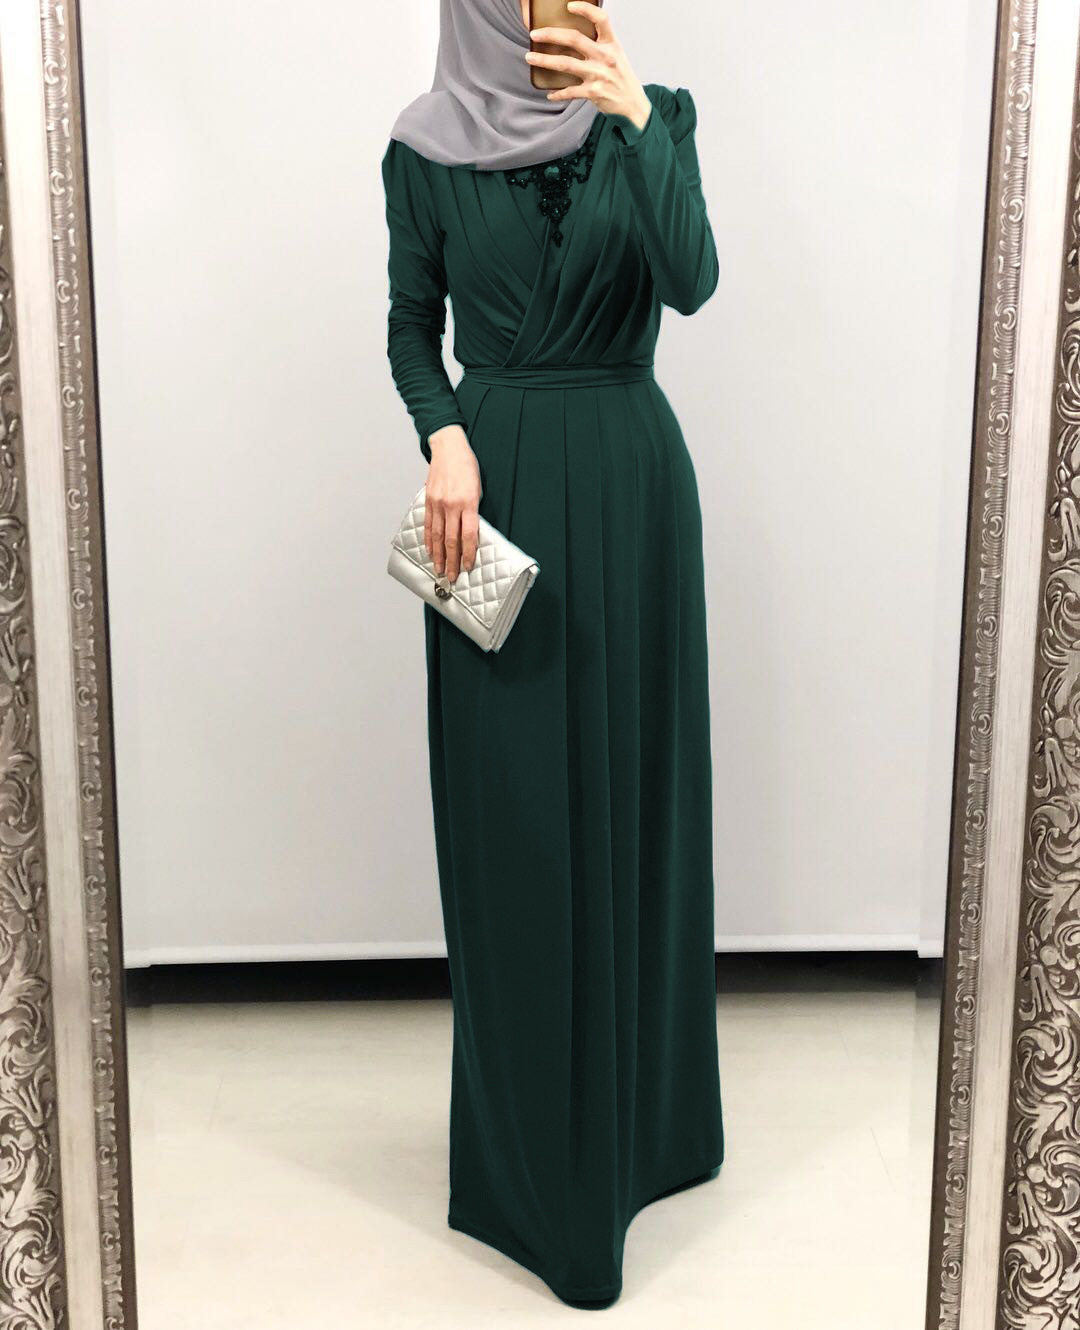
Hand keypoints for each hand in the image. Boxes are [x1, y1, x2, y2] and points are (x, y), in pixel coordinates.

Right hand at [425, 424, 481, 582]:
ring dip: (438, 555)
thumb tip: (470, 533)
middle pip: (451, 540)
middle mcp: (451, 504)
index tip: (468, 566)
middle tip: (452, 577)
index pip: (468, 535)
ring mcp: (437, 503)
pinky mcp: (428, 500)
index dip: (468, 553)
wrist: (448, 448)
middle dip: (452, 561)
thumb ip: (473, 511)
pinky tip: (429, 551)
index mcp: (468, 502)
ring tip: (439, 569)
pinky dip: (428, 540)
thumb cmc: (467, 467)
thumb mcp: (478, 488)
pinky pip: (428, 524)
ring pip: (436, 535)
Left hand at [525, 0, 650, 129]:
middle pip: (574, 39)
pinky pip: (570, 91)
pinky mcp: (594, 92)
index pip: (600, 19)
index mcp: (611, 44)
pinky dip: (558, 93)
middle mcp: (605, 57)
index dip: (585, 9)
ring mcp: (599, 75)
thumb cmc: (620, 77)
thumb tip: (572, 36)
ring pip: (565, 64)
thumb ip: (599, 43)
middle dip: (550, 35)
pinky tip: (549, 93)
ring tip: (530, 57)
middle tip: (534, 34)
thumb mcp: (615, 54)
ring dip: (544, 60)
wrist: (633, 104)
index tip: (569, 5)